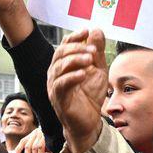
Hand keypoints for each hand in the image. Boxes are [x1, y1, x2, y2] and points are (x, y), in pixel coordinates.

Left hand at [15, 128, 46, 152]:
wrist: (54, 129)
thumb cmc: (45, 138)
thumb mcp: (37, 140)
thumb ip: (31, 146)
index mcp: (31, 135)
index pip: (23, 141)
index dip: (18, 148)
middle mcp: (34, 135)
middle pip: (28, 146)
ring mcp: (39, 136)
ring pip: (34, 148)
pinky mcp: (45, 138)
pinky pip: (41, 147)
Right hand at [47, 29, 107, 152]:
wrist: (89, 122)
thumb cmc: (90, 96)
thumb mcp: (98, 70)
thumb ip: (97, 52)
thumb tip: (96, 30)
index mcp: (63, 65)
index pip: (64, 45)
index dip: (74, 37)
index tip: (87, 31)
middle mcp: (55, 73)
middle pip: (60, 54)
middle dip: (76, 48)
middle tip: (92, 50)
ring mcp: (55, 86)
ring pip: (59, 67)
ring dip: (75, 60)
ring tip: (90, 59)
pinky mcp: (58, 99)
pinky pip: (61, 84)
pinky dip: (72, 77)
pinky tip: (83, 74)